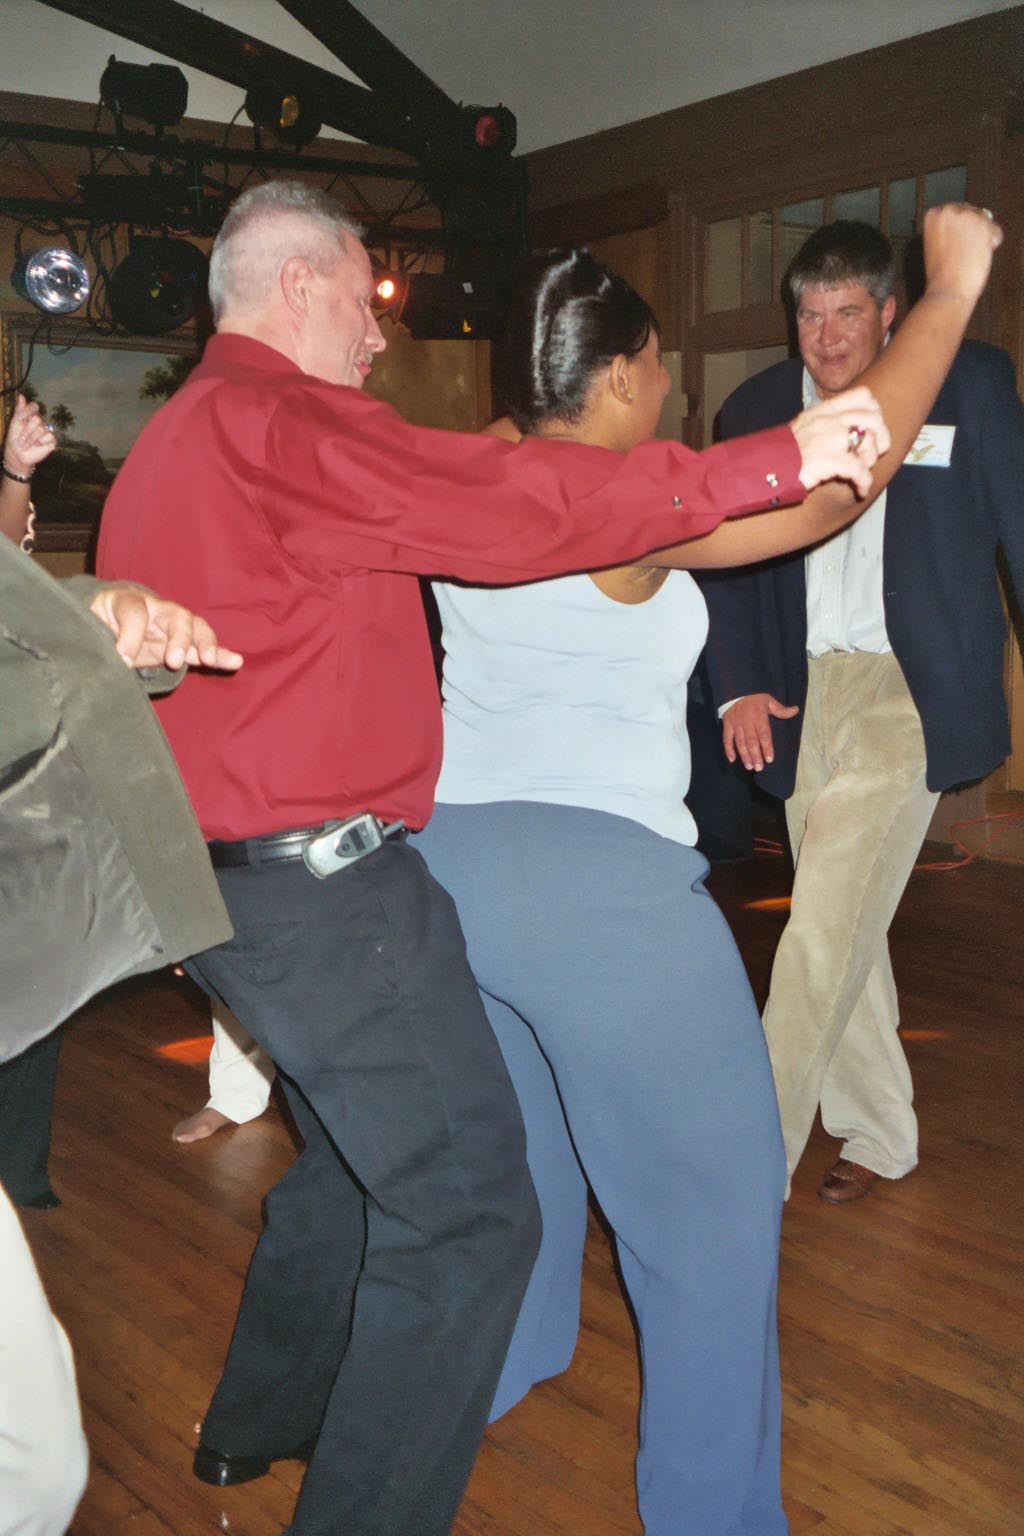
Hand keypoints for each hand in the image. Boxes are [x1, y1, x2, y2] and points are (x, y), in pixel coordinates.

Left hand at [3, 394, 56, 477]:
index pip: (34, 406)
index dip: (28, 412)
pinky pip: (50, 436)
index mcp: (31, 415)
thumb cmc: (15, 438)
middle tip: (21, 438)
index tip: (20, 420)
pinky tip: (37, 445)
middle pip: (37, 419)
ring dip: (31, 439)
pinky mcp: (52, 439)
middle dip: (27, 430)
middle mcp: (40, 421)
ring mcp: (47, 430)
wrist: (18, 454)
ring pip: (41, 429)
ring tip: (26, 445)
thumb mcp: (15, 423)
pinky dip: (41, 442)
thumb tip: (21, 395)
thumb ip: (20, 410)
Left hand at [89, 586, 244, 672]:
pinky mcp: (181, 645)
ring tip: (208, 659)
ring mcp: (171, 626)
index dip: (129, 635)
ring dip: (205, 643)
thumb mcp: (88, 627)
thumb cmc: (93, 623)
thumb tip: (116, 662)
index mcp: (126, 601)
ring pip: (196, 628)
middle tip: (174, 660)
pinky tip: (235, 661)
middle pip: (176, 614)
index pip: (134, 611)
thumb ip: (98, 640)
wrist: (101, 620)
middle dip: (179, 637)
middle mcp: (154, 609)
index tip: (121, 660)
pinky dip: (219, 655)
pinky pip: (203, 648)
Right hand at [722, 693, 798, 771]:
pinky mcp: (727, 725)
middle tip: (758, 768)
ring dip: (744, 755)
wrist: (736, 687)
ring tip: (748, 766)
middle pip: (751, 742)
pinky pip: (727, 738)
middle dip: (755, 755)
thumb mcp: (769, 700)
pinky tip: (732, 759)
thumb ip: (781, 709)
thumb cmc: (755, 696)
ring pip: (740, 742)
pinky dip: (728, 749)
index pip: (764, 735)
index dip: (766, 747)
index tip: (769, 759)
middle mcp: (747, 723)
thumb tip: (796, 710)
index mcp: (759, 717)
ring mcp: (736, 725)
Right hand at [790, 386, 888, 497]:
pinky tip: (860, 490)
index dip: (875, 412)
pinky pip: (859, 469)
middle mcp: (828, 420)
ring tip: (860, 472)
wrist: (762, 468)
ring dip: (870, 461)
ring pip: (869, 442)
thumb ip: (827, 423)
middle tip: (871, 454)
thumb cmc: (782, 453)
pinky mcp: (827, 460)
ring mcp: (828, 438)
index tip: (869, 430)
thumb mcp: (805, 427)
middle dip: (881, 438)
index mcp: (824, 410)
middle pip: (874, 418)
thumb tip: (850, 428)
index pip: (864, 395)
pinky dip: (864, 482)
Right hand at [922, 202, 1002, 307]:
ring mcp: (968, 216)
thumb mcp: (936, 244)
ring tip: (968, 256)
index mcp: (933, 215)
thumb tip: (970, 221)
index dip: (958, 228)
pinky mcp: (984, 225)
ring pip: (984, 221)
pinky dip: (992, 244)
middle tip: (964, 251)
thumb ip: (949, 229)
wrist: (947, 290)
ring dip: (981, 238)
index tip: (957, 241)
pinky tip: (978, 256)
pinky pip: (996, 232)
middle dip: (971, 230)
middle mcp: (949, 211)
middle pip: (970, 213)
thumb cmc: (941, 275)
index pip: (954, 211)